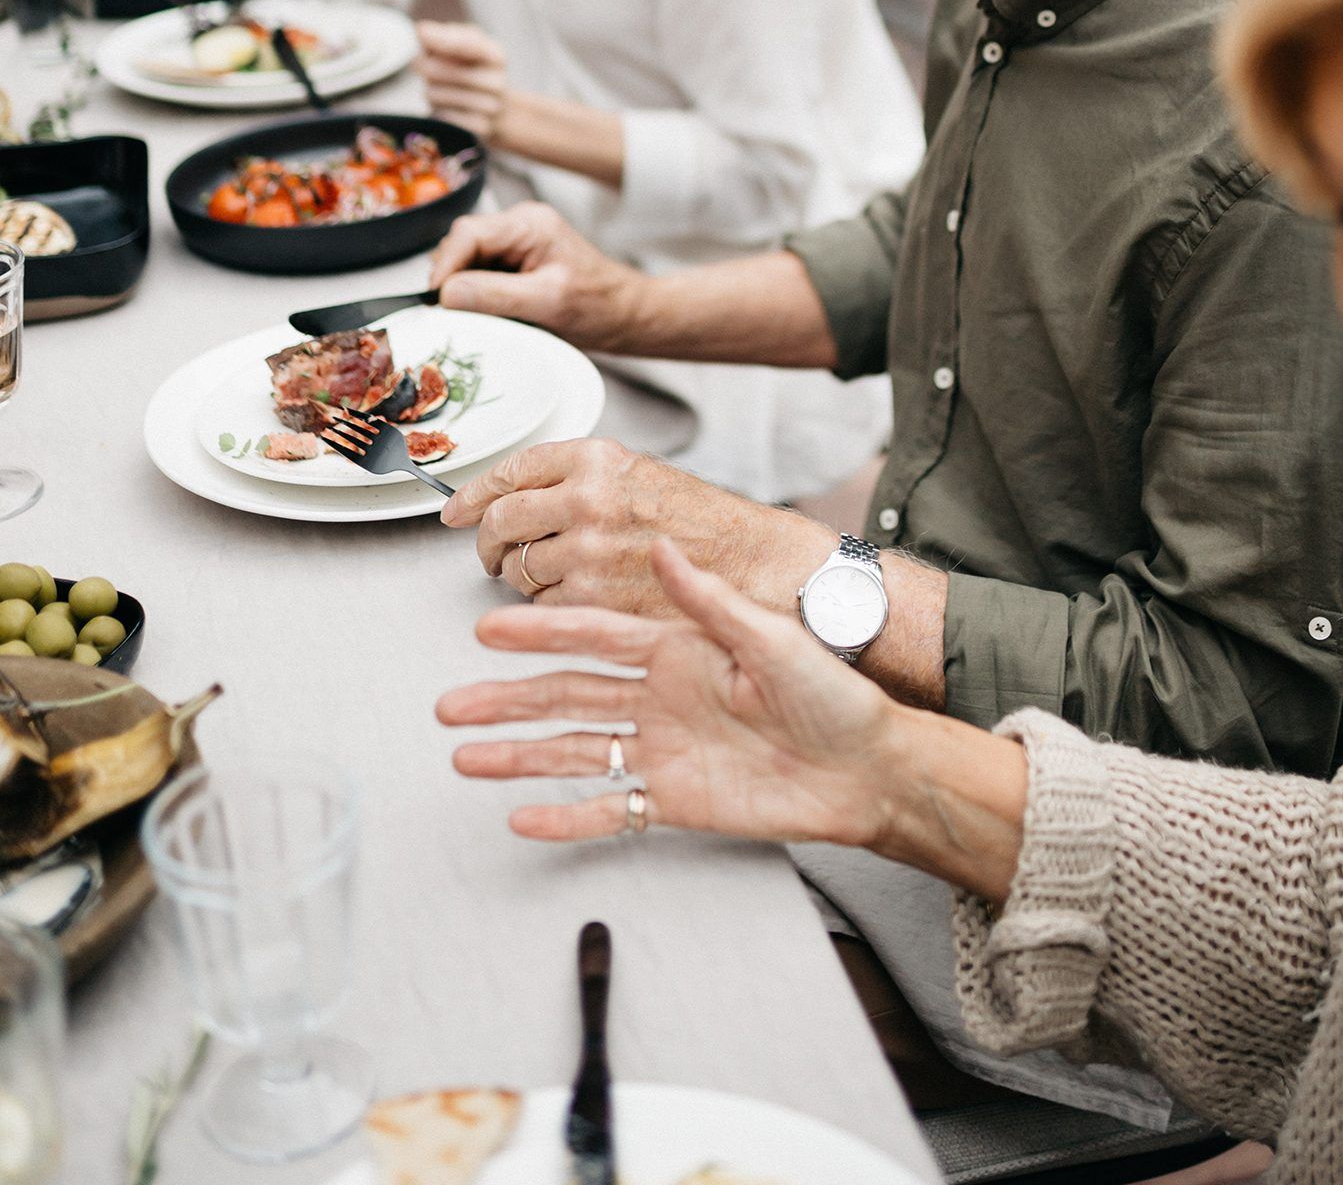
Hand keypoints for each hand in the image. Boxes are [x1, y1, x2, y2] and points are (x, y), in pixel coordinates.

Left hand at [417, 21, 508, 140]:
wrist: (499, 112)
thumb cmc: (475, 71)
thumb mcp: (469, 46)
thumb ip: (445, 35)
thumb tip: (421, 30)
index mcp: (496, 55)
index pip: (466, 44)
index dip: (439, 38)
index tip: (420, 31)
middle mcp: (497, 82)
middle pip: (437, 70)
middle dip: (422, 65)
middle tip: (423, 64)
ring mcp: (489, 108)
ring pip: (434, 94)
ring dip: (429, 90)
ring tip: (442, 88)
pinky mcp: (477, 129)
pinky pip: (439, 115)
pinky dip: (436, 110)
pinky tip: (448, 107)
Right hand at [428, 201, 647, 345]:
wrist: (627, 316)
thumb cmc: (599, 306)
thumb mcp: (547, 303)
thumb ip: (494, 295)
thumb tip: (447, 293)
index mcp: (529, 224)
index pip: (466, 234)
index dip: (446, 268)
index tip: (438, 303)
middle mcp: (521, 225)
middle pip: (463, 244)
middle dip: (454, 279)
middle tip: (458, 315)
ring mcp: (519, 242)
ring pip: (469, 260)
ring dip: (466, 289)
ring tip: (482, 316)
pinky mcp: (518, 261)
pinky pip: (482, 273)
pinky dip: (478, 294)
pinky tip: (494, 313)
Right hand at [436, 537, 901, 847]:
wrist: (868, 769)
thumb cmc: (833, 698)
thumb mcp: (772, 638)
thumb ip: (709, 601)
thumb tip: (662, 548)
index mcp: (680, 651)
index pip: (594, 637)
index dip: (540, 633)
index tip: (489, 629)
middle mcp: (662, 697)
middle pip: (567, 697)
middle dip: (508, 699)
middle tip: (451, 703)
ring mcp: (664, 750)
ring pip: (575, 752)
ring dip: (519, 756)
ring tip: (465, 758)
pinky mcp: (677, 801)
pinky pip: (610, 810)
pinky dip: (566, 817)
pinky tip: (522, 818)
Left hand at [440, 433, 827, 611]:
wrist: (751, 566)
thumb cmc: (703, 524)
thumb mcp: (638, 475)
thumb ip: (576, 479)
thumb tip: (508, 496)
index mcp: (595, 458)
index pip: (510, 471)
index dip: (473, 494)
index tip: (457, 510)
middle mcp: (585, 499)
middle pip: (501, 521)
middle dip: (486, 542)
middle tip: (491, 553)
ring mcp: (587, 552)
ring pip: (516, 569)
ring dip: (519, 579)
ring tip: (547, 578)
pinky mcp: (592, 601)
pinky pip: (541, 608)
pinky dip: (548, 610)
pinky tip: (577, 601)